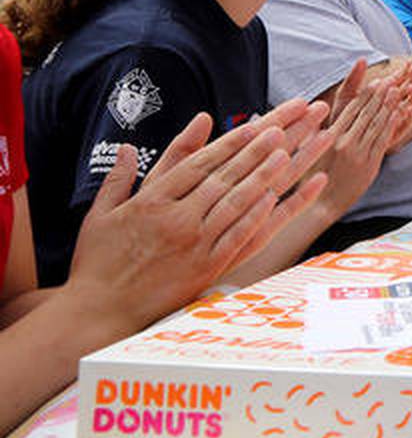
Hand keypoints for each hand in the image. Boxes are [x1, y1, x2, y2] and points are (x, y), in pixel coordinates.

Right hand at [65, 104, 327, 328]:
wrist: (97, 313)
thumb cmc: (98, 264)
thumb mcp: (101, 215)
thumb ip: (120, 178)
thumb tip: (129, 147)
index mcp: (152, 201)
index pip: (199, 164)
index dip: (230, 142)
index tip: (254, 124)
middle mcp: (176, 218)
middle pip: (224, 176)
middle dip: (256, 148)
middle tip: (282, 127)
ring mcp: (194, 244)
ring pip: (235, 202)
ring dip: (264, 176)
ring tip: (286, 153)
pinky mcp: (205, 269)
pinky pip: (237, 238)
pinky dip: (256, 217)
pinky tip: (274, 199)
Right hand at [318, 62, 411, 211]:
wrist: (319, 206)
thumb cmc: (309, 179)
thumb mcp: (303, 151)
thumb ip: (308, 129)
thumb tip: (303, 110)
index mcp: (329, 136)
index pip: (350, 109)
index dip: (364, 94)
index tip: (374, 81)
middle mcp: (345, 142)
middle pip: (366, 113)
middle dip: (380, 95)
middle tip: (391, 79)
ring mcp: (359, 153)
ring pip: (376, 123)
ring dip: (388, 105)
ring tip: (398, 90)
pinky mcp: (370, 165)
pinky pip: (383, 140)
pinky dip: (392, 124)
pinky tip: (399, 113)